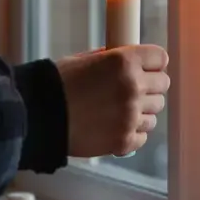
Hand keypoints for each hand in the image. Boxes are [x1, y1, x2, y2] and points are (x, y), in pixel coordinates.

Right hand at [56, 45, 170, 156]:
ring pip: (154, 113)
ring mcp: (130, 116)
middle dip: (150, 87)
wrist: (37, 117)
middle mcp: (132, 87)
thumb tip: (130, 59)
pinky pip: (143, 136)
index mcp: (124, 61)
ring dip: (141, 112)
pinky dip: (132, 133)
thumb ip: (110, 60)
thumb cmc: (56, 85)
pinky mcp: (124, 140)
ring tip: (119, 112)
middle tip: (132, 91)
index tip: (148, 68)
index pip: (160, 58)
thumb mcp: (84, 61)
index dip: (153, 63)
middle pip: (162, 86)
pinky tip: (114, 128)